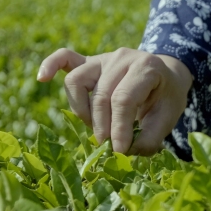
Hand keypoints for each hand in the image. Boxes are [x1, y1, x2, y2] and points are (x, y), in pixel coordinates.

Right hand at [37, 47, 192, 155]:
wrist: (167, 76)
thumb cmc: (167, 97)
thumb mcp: (169, 117)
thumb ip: (150, 137)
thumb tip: (124, 152)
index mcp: (146, 67)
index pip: (123, 99)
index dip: (118, 129)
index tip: (120, 151)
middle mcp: (122, 57)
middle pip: (100, 95)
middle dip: (103, 127)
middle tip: (109, 148)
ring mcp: (104, 58)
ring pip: (77, 82)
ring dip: (83, 111)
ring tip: (97, 127)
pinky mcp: (90, 61)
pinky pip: (64, 57)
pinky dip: (51, 66)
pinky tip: (42, 78)